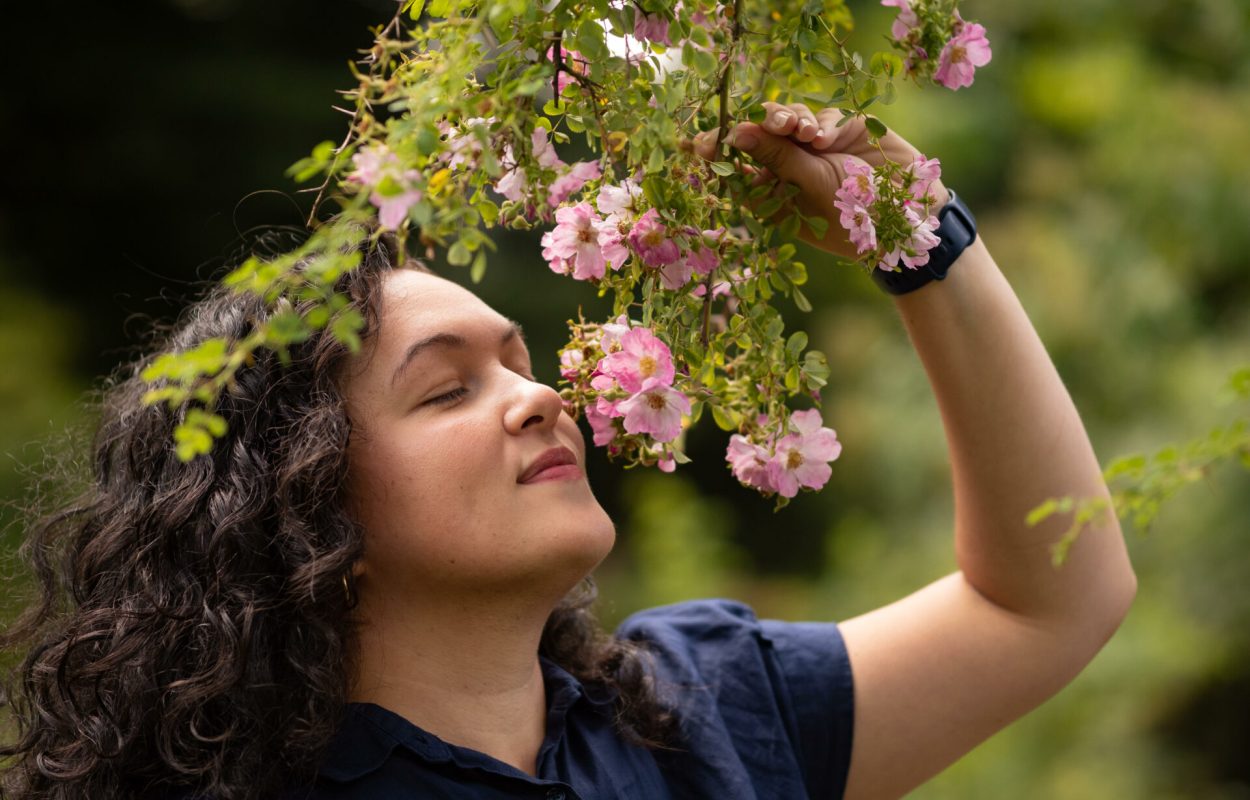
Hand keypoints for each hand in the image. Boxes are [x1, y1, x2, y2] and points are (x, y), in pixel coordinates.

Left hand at [691, 101, 949, 259]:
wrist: (907, 216)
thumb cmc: (852, 216)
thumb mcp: (809, 188)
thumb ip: (775, 155)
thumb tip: (736, 131)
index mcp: (770, 192)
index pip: (734, 166)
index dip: (717, 150)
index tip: (701, 143)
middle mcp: (788, 167)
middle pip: (759, 133)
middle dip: (761, 123)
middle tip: (770, 123)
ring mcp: (814, 147)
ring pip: (788, 117)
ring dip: (791, 118)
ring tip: (802, 131)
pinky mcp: (842, 130)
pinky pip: (822, 115)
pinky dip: (821, 122)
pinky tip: (824, 138)